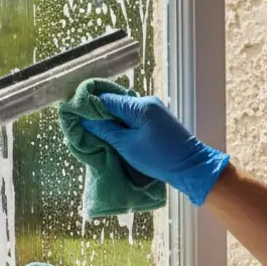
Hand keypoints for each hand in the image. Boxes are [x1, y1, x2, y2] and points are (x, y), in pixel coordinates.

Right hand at [79, 94, 229, 205]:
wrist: (191, 167)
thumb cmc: (158, 158)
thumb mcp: (126, 145)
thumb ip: (104, 129)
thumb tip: (84, 119)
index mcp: (139, 106)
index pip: (105, 99)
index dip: (88, 106)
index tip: (75, 116)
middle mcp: (147, 101)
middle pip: (114, 102)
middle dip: (99, 114)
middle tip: (85, 127)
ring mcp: (154, 108)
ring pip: (123, 109)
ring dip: (111, 120)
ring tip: (99, 133)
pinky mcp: (158, 117)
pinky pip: (134, 115)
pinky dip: (123, 123)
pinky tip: (116, 135)